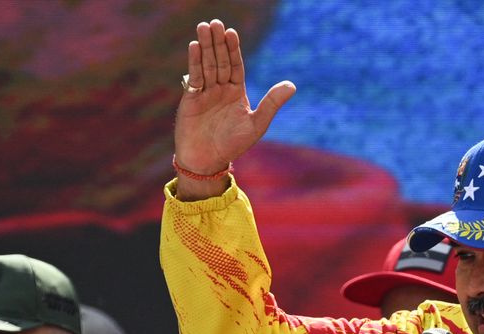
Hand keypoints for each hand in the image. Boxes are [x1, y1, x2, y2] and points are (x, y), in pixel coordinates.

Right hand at [174, 18, 295, 198]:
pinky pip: (194, 76)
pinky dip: (194, 61)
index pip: (235, 65)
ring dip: (205, 46)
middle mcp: (220, 88)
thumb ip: (272, 103)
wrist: (207, 161)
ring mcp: (205, 92)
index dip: (233, 49)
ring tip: (204, 27)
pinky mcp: (191, 98)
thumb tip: (292, 85)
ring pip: (206, 64)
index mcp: (236, 92)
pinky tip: (195, 46)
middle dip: (217, 42)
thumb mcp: (256, 124)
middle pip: (220, 60)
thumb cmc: (233, 145)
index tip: (231, 33)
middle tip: (215, 23)